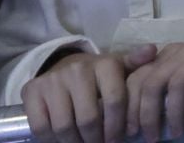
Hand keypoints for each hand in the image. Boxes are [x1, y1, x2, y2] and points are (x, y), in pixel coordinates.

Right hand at [22, 47, 157, 142]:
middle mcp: (78, 69)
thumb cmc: (98, 75)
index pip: (115, 101)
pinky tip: (61, 140)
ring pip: (64, 126)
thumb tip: (152, 51)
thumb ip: (135, 64)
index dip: (116, 127)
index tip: (116, 140)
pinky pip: (41, 126)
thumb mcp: (119, 68)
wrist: (63, 67)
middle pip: (88, 118)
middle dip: (95, 139)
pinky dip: (51, 140)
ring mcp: (52, 80)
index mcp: (105, 64)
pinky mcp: (31, 91)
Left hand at [125, 37, 183, 142]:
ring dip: (173, 112)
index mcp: (167, 56)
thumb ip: (165, 90)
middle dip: (148, 114)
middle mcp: (181, 50)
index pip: (137, 78)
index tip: (131, 131)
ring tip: (176, 132)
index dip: (130, 106)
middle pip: (152, 82)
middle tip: (151, 138)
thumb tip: (141, 123)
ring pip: (176, 82)